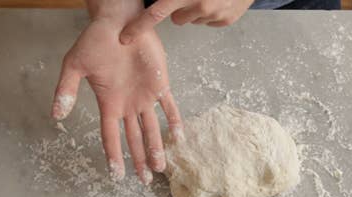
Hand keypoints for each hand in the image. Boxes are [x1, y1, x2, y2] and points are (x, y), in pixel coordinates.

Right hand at [51, 17, 181, 183]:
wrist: (119, 22)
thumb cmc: (95, 41)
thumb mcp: (74, 65)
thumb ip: (66, 89)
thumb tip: (55, 115)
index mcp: (109, 103)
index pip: (111, 135)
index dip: (113, 155)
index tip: (117, 175)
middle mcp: (128, 104)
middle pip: (134, 138)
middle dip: (140, 159)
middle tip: (145, 180)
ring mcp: (145, 96)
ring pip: (152, 128)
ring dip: (157, 147)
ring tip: (160, 167)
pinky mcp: (160, 84)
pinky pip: (169, 106)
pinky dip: (174, 121)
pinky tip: (178, 137)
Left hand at [120, 0, 254, 43]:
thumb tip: (161, 2)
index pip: (155, 14)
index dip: (138, 26)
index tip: (125, 37)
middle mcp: (198, 7)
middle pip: (177, 19)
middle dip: (179, 9)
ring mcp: (214, 16)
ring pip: (193, 20)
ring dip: (195, 10)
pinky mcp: (226, 21)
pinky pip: (209, 22)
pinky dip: (211, 13)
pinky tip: (218, 0)